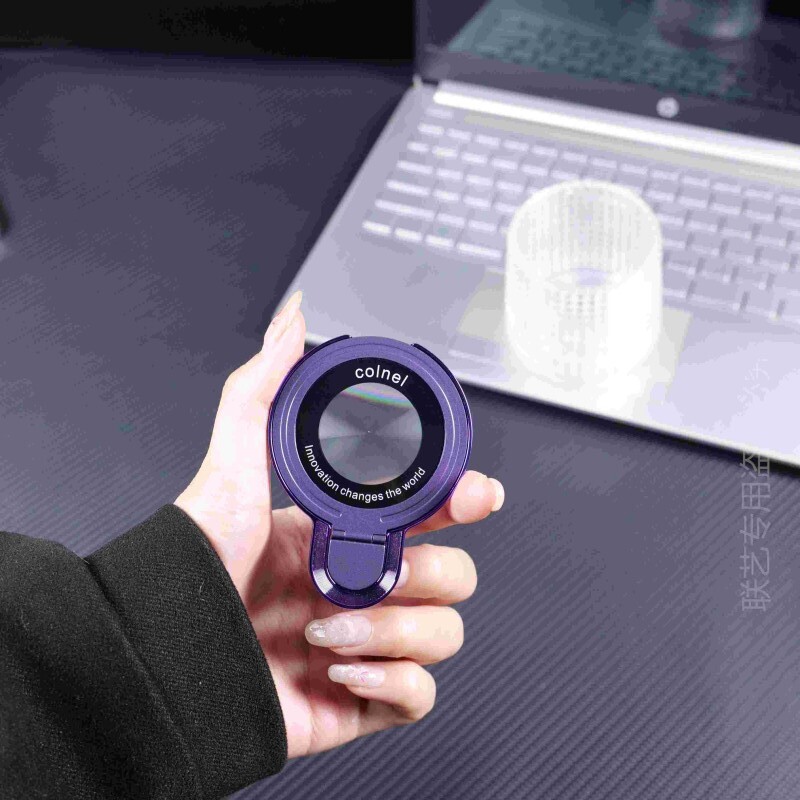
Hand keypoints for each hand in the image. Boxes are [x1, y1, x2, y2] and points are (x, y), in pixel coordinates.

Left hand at [174, 290, 504, 758]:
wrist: (163, 660)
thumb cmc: (194, 567)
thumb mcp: (232, 469)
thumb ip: (262, 390)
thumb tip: (291, 322)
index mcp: (346, 535)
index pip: (430, 515)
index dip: (463, 502)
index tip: (479, 494)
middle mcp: (362, 587)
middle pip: (453, 575)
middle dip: (426, 573)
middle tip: (376, 572)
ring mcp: (366, 643)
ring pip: (443, 634)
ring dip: (393, 631)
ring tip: (328, 627)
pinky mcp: (361, 699)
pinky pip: (419, 696)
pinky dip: (391, 682)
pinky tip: (342, 666)